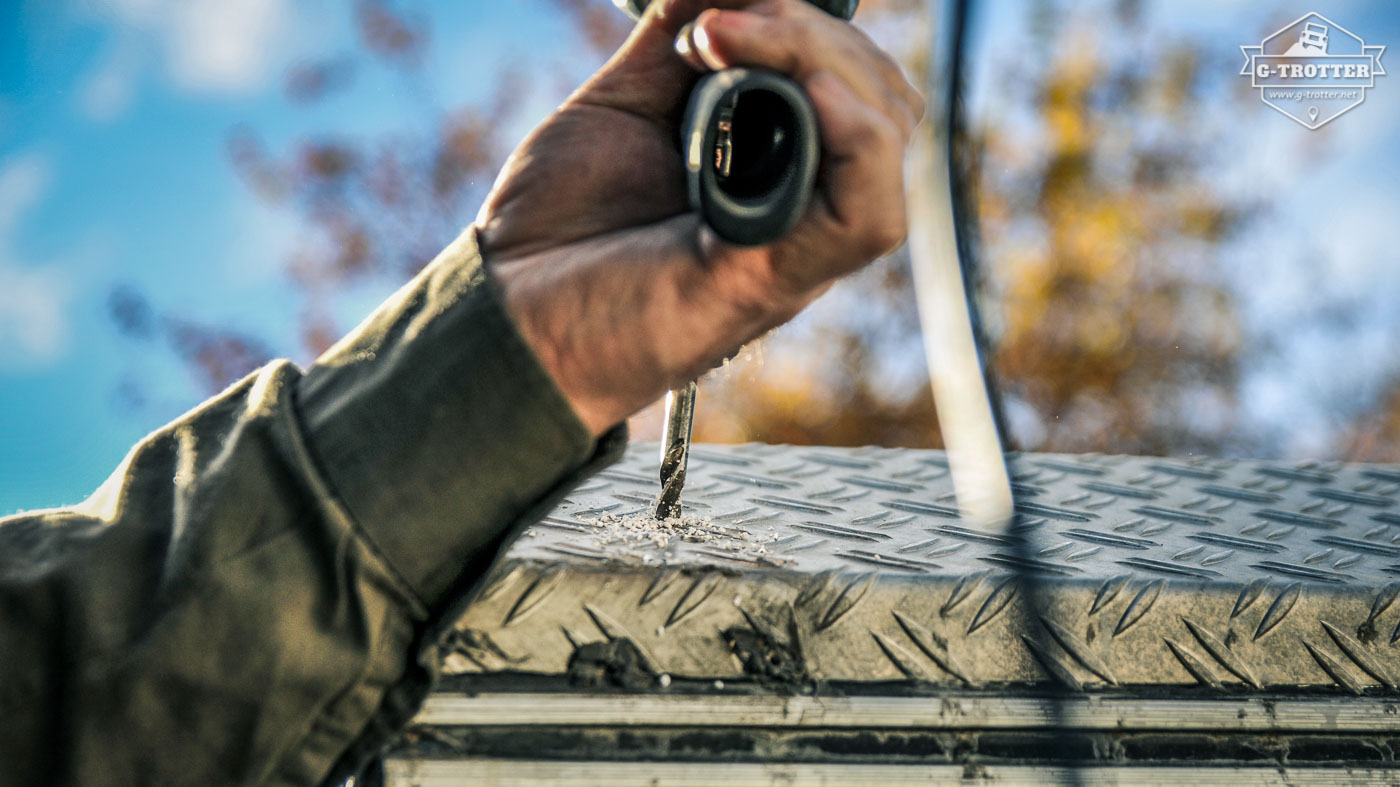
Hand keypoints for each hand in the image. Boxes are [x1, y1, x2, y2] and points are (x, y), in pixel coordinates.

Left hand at [480, 0, 922, 434]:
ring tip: (733, 40)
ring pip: (886, 137)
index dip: (812, 23)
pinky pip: (869, 215)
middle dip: (815, 30)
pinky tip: (807, 96)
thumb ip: (680, 39)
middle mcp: (800, 206)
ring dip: (825, 61)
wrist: (506, 313)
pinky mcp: (776, 278)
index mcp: (775, 167)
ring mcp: (798, 244)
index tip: (719, 10)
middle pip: (880, 97)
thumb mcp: (625, 104)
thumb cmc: (560, 228)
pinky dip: (857, 141)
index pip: (853, 81)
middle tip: (721, 22)